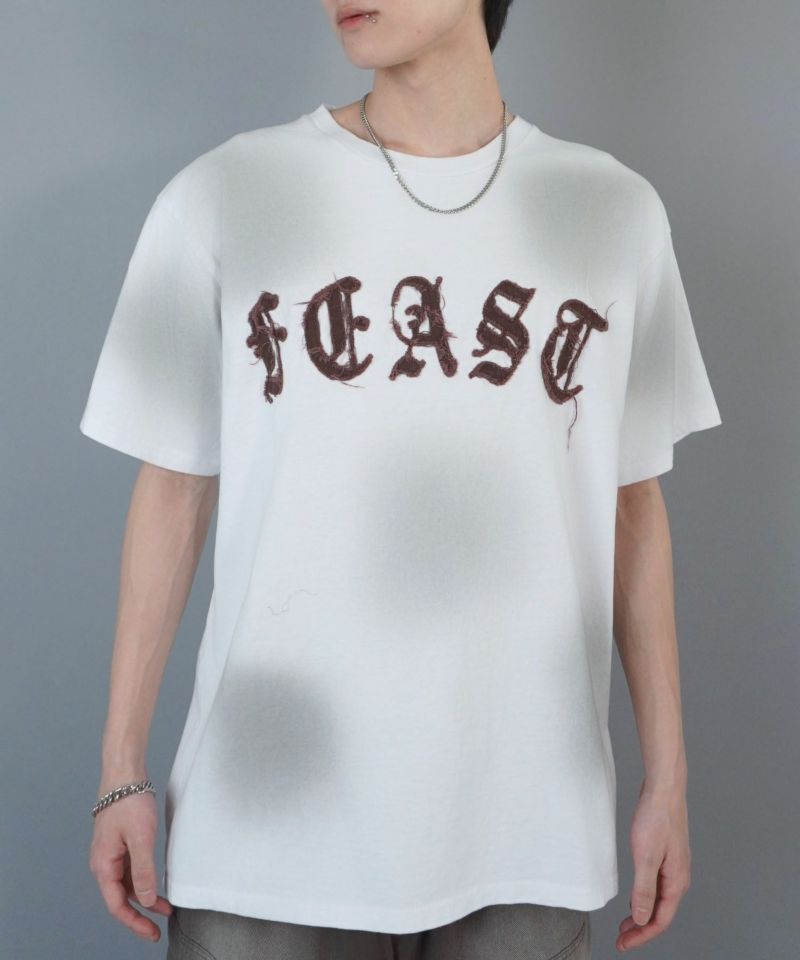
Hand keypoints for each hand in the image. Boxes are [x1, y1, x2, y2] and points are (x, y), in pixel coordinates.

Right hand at [89, 782, 172, 942]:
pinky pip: (130, 870)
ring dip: (144, 897)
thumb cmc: (129, 801)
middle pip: (120, 897)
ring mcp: (111, 853)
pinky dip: (143, 880)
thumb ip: (143, 871)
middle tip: (158, 928)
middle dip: (140, 914)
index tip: (151, 932)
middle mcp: (104, 862)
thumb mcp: (141, 838)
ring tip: (165, 907)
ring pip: (127, 884)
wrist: (124, 774)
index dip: (134, 922)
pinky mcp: (120, 843)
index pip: (116, 904)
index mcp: (103, 865)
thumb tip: (144, 899)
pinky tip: (156, 883)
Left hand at [617, 779, 690, 951]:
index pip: (660, 920)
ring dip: (643, 914)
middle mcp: (679, 878)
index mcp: (676, 882)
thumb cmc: (656, 818)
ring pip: (659, 900)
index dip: (642, 936)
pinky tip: (635, 897)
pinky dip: (645, 897)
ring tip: (626, 924)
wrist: (664, 789)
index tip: (623, 944)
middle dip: (641, 929)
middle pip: (661, 913)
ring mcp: (674, 866)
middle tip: (621, 938)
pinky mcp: (666, 856)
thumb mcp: (645, 857)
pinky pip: (657, 885)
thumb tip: (642, 919)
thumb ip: (644, 890)